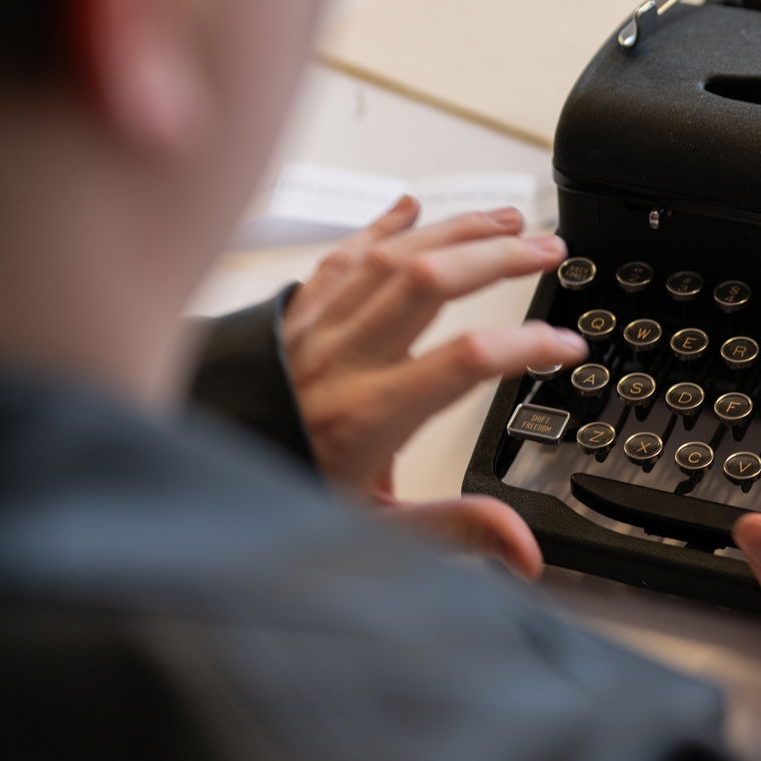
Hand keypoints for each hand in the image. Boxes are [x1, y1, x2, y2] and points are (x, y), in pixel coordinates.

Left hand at [282, 196, 585, 577]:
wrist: (195, 489)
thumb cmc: (281, 502)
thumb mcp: (376, 535)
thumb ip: (457, 531)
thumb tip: (524, 550)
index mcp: (366, 417)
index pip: (464, 362)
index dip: (526, 344)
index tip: (566, 346)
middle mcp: (337, 362)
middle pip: (427, 283)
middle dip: (497, 256)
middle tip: (549, 248)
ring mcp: (310, 333)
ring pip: (388, 259)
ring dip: (453, 231)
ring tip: (505, 220)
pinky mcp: (289, 321)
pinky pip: (336, 261)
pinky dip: (377, 230)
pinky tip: (409, 209)